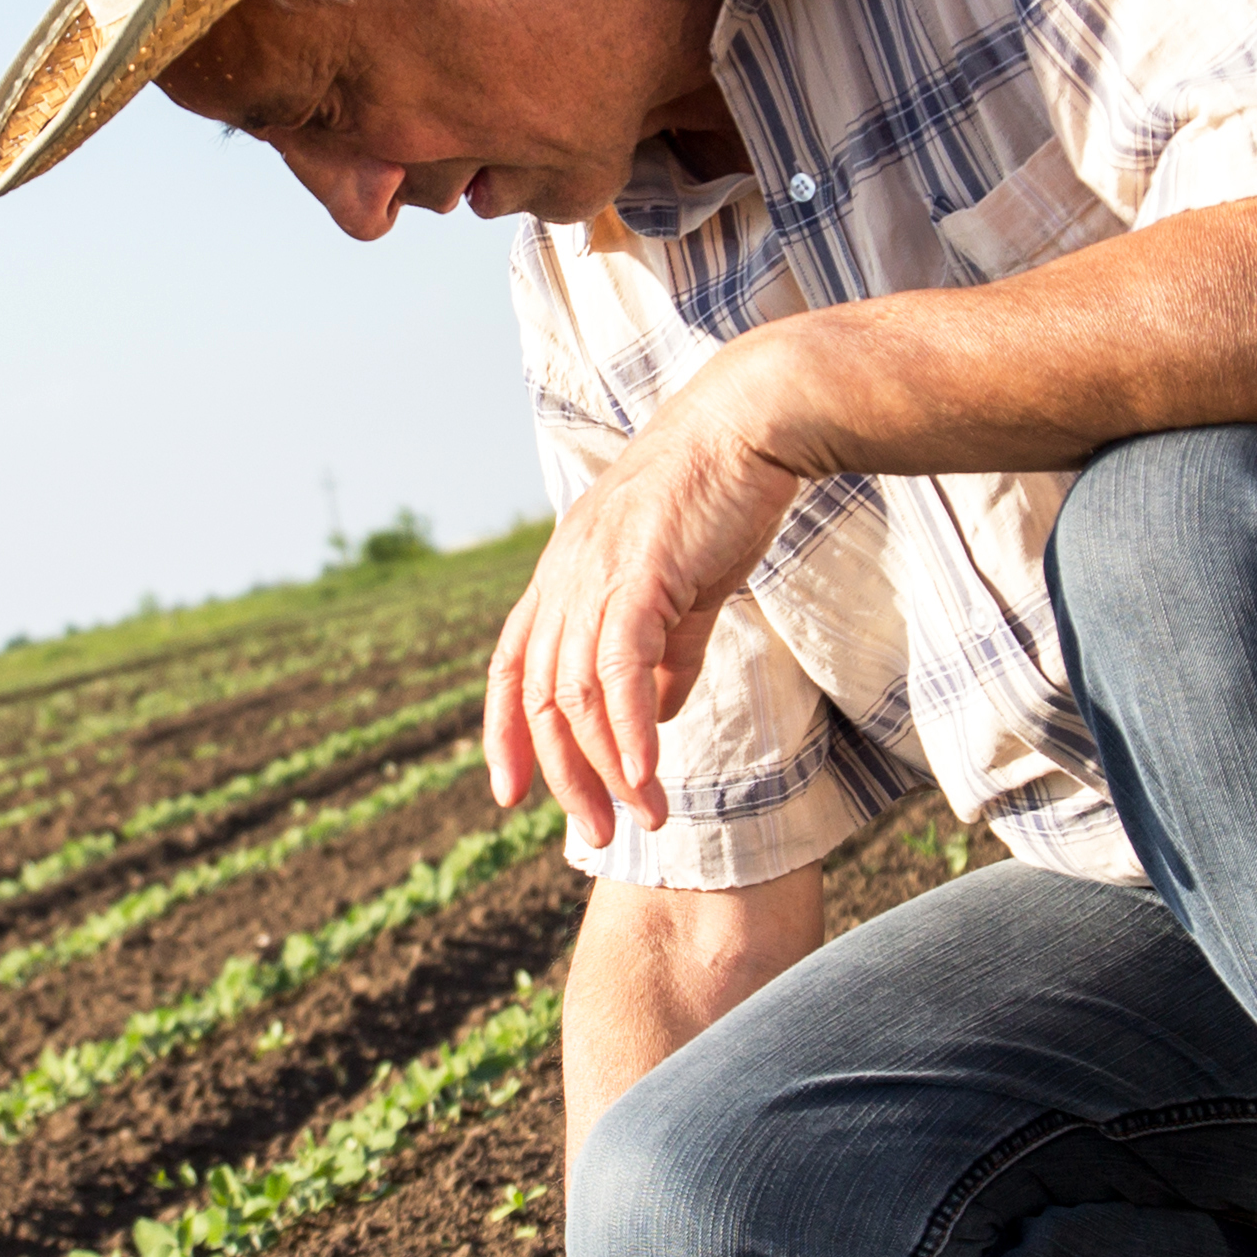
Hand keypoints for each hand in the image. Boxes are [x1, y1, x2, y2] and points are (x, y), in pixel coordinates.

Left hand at [489, 337, 813, 845]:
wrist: (751, 424)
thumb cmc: (721, 498)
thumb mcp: (685, 588)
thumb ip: (666, 652)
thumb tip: (659, 714)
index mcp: (565, 573)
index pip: (511, 666)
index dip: (505, 732)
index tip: (511, 795)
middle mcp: (564, 574)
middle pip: (539, 696)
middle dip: (563, 774)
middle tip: (598, 832)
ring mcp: (594, 572)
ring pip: (576, 693)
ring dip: (608, 767)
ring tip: (644, 818)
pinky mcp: (637, 574)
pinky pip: (618, 671)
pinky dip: (628, 731)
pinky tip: (647, 776)